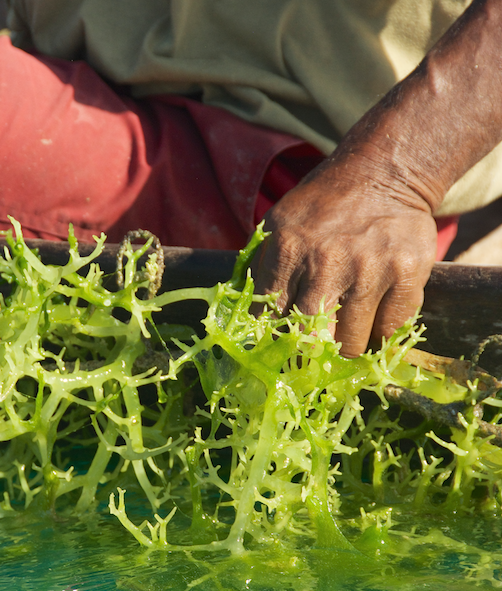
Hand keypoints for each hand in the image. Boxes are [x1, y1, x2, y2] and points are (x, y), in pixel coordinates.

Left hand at [251, 157, 437, 357]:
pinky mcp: (406, 275)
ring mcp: (369, 271)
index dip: (272, 339)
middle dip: (307, 354)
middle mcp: (325, 263)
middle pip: (308, 339)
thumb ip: (262, 266)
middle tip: (310, 355)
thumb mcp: (279, 223)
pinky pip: (388, 331)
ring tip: (344, 330)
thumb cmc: (323, 205)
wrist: (383, 172)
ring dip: (345, 345)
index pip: (268, 318)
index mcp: (287, 251)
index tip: (278, 347)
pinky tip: (372, 319)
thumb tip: (247, 315)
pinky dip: (379, 334)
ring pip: (350, 344)